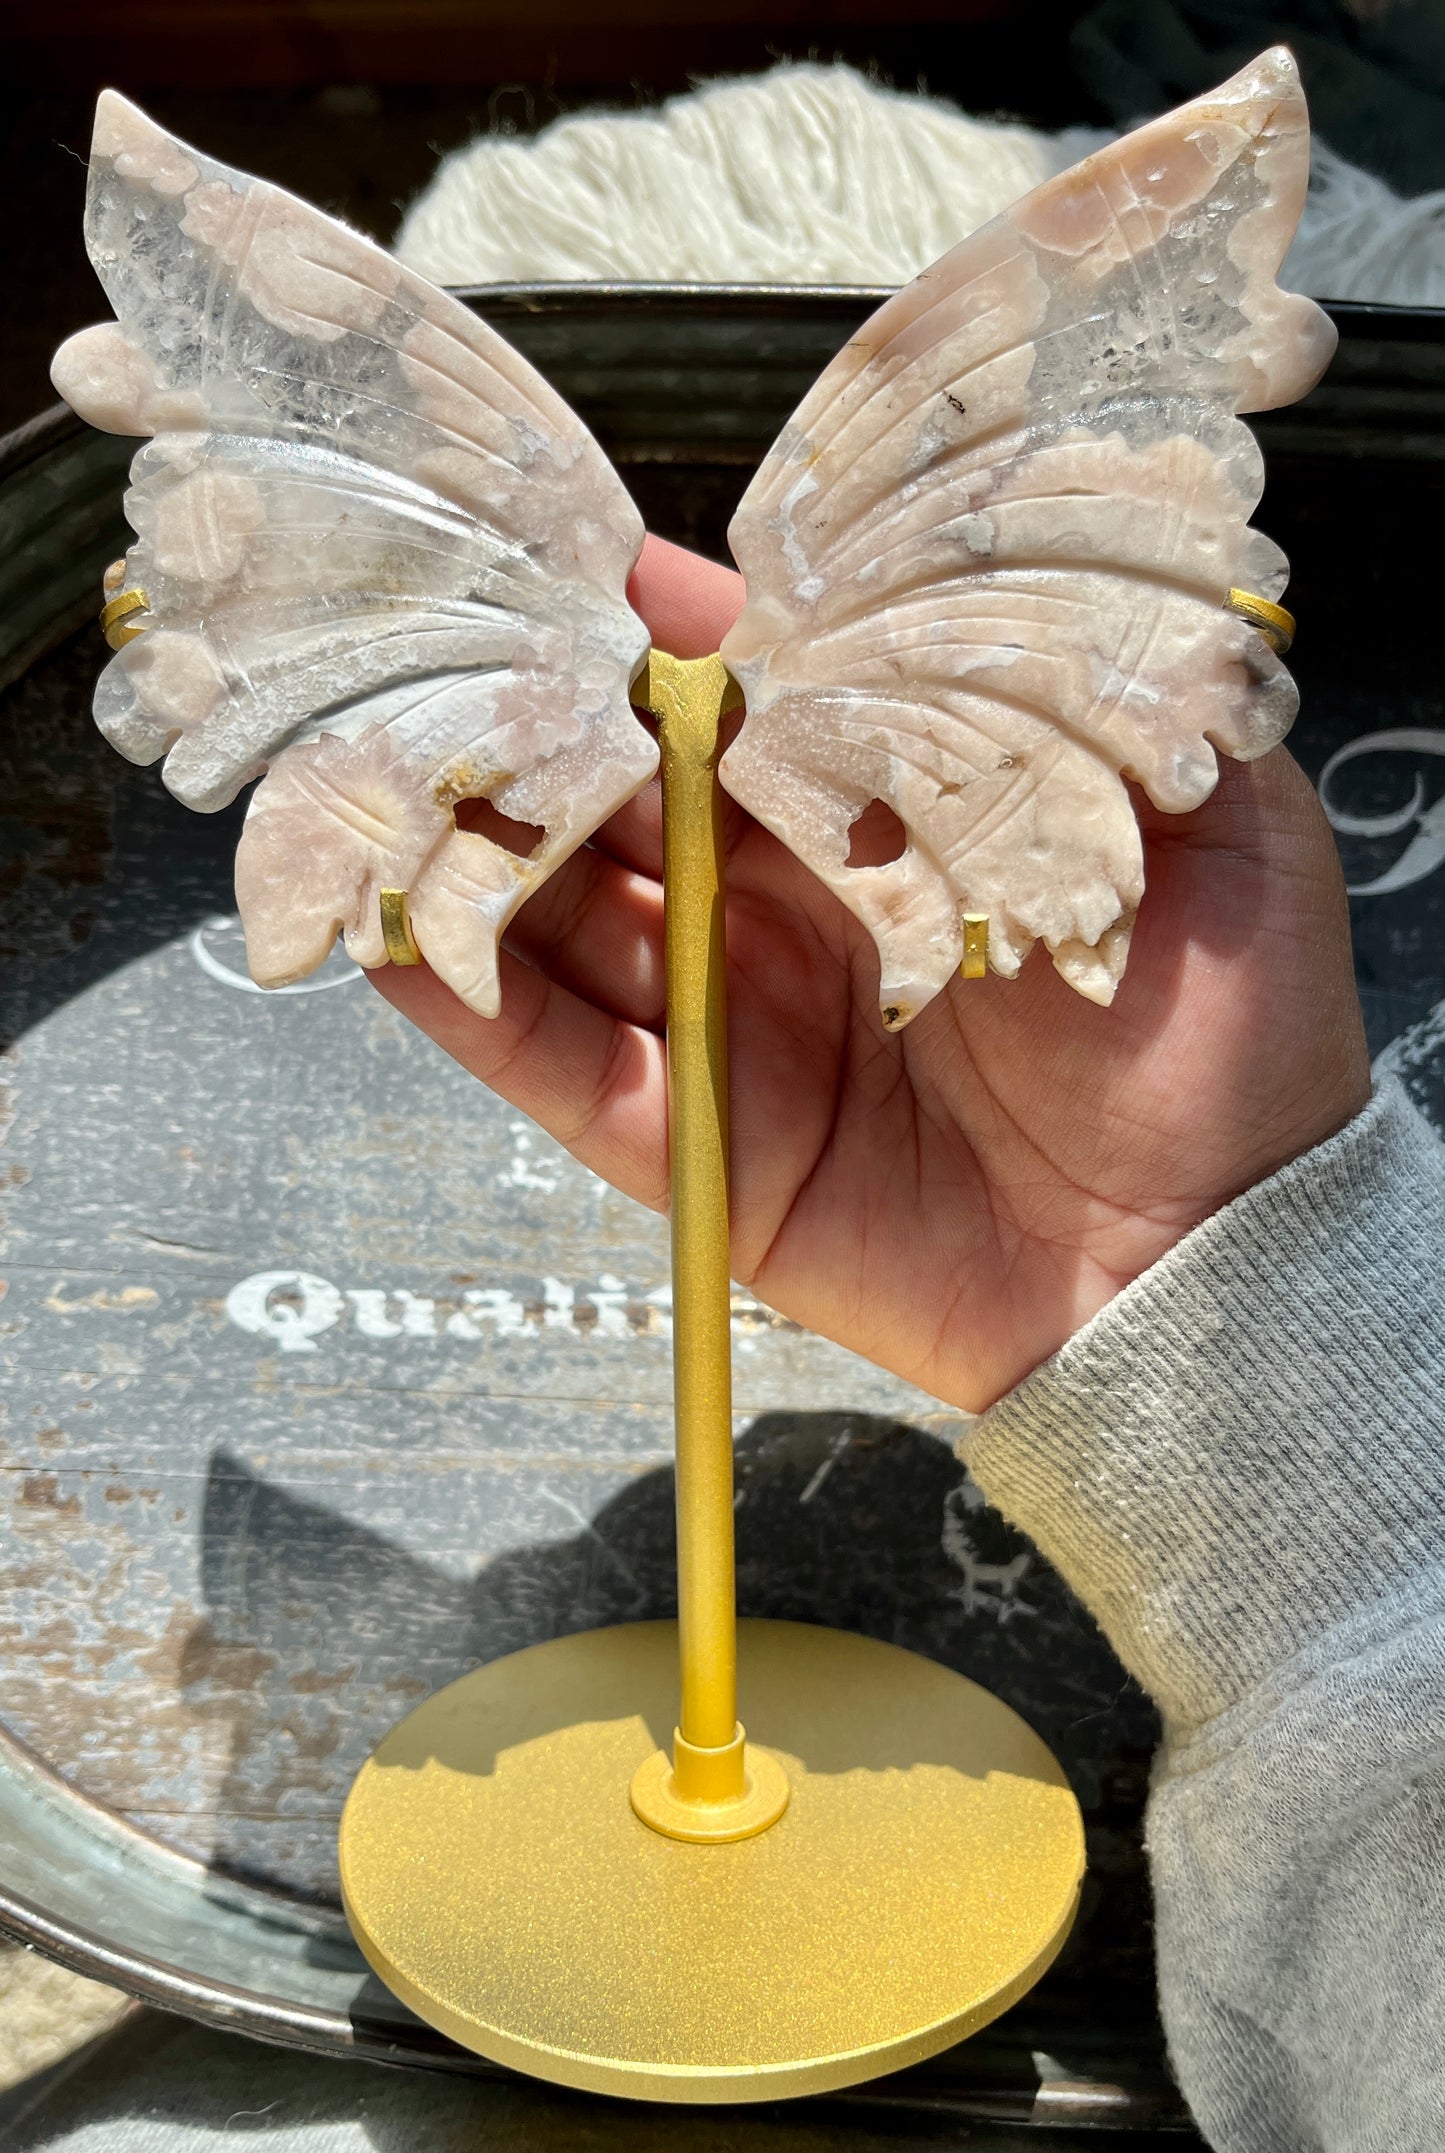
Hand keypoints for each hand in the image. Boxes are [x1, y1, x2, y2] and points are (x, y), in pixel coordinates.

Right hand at [373, 535, 1370, 1412]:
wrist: (1219, 1249)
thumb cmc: (1224, 1024)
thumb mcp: (1184, 806)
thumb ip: (1042, 685)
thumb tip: (900, 592)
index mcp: (882, 810)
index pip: (727, 707)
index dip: (643, 649)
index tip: (566, 579)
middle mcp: (782, 907)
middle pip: (613, 805)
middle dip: (519, 738)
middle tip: (435, 669)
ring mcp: (729, 1025)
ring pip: (560, 925)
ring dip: (464, 858)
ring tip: (373, 785)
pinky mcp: (700, 1149)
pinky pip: (565, 1073)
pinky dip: (473, 1014)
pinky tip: (397, 943)